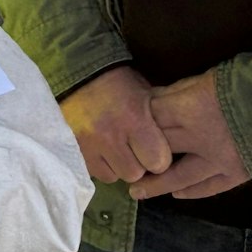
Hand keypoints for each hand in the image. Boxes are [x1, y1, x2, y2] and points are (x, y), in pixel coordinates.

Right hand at [59, 65, 171, 183]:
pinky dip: (103, 166)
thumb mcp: (144, 93)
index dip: (160, 157)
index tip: (156, 149)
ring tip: (118, 149)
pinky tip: (104, 151)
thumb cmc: (117, 82)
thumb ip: (158, 119)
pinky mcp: (76, 152)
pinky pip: (96, 173)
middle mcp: (112, 136)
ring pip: (115, 176)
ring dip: (119, 167)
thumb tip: (176, 138)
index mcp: (134, 119)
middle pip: (135, 173)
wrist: (75, 74)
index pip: (158, 161)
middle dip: (139, 164)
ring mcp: (90, 146)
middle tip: (136, 149)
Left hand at [132, 70, 250, 200]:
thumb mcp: (212, 77)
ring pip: (177, 176)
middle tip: (121, 163)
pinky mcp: (237, 174)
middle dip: (138, 154)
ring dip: (155, 184)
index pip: (151, 116)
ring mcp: (218, 159)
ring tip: (136, 192)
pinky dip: (191, 192)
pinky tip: (178, 194)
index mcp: (190, 107)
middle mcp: (198, 137)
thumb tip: (159, 100)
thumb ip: (184, 91)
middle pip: (158, 147)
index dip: (136, 120)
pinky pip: (208, 187)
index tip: (123, 124)